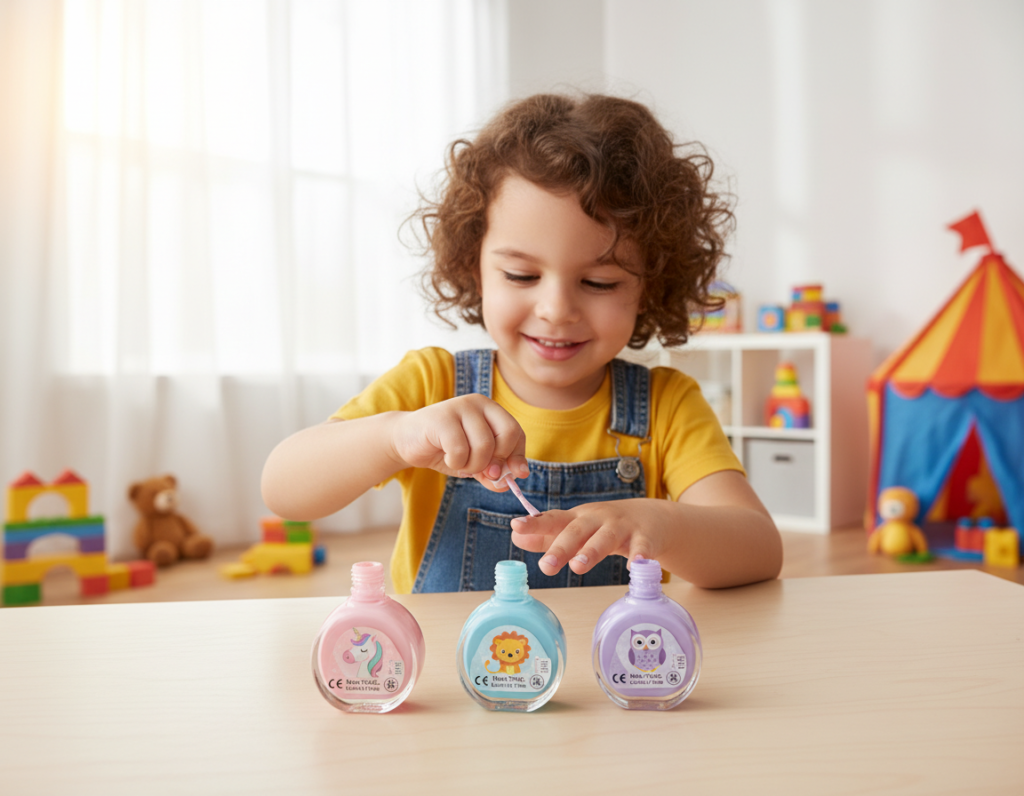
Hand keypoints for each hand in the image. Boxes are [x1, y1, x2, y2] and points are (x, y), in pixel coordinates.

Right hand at [389, 394, 528, 489]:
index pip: (516, 432)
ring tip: (459, 463)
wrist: (405, 441)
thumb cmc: (444, 450)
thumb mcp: (474, 463)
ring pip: (484, 446)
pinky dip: (455, 463)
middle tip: (479, 470)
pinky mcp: (441, 418)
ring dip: (472, 466)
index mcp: (491, 410)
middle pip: (506, 436)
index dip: (517, 456)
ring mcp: (460, 407)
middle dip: (495, 461)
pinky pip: (460, 450)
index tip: (512, 475)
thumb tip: (508, 482)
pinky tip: (446, 457)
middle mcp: (478, 403)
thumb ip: (493, 473)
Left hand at [510, 499, 668, 575]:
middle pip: (577, 531)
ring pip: (605, 539)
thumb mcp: (576, 529)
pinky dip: (639, 556)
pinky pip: (642, 548)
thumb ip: (546, 537)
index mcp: (578, 519)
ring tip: (578, 566)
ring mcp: (622, 528)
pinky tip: (635, 567)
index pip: (553, 520)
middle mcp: (597, 520)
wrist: (652, 518)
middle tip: (545, 566)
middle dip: (561, 547)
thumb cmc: (605, 526)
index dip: (535, 524)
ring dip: (592, 551)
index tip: (516, 527)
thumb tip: (515, 539)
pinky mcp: (645, 538)